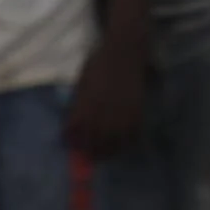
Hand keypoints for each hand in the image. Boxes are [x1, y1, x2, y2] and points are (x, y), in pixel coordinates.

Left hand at [63, 45, 149, 161]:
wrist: (123, 53)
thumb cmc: (98, 65)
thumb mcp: (81, 84)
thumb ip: (78, 107)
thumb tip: (74, 129)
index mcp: (85, 106)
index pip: (76, 133)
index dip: (73, 142)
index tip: (73, 146)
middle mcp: (102, 114)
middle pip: (94, 144)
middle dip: (90, 153)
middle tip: (88, 156)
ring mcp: (121, 115)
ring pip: (113, 145)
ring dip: (107, 152)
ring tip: (103, 154)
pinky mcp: (136, 114)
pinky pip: (131, 137)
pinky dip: (125, 144)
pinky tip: (121, 144)